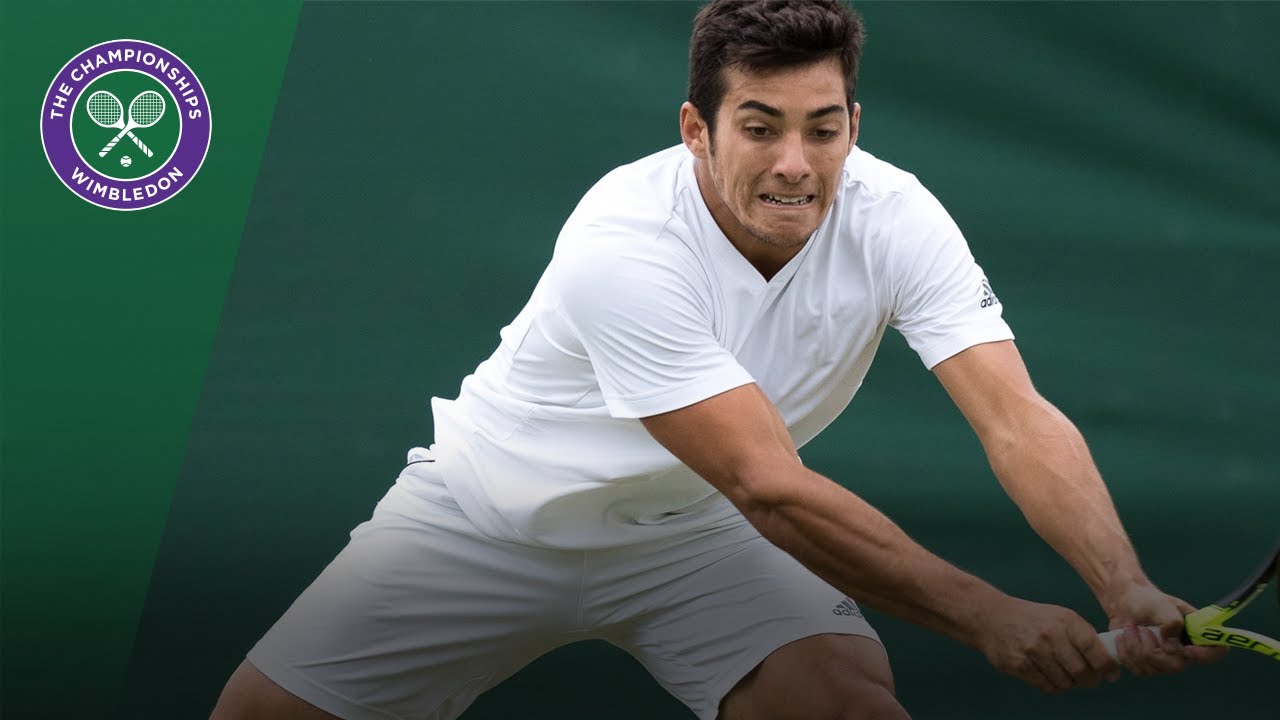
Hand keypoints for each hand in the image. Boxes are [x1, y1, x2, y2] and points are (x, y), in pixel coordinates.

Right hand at [976, 597, 1119, 692]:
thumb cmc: (1033, 619)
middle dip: (1089, 680)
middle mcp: (1051, 634)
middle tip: (1088, 679)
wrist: (992, 617)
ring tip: (1064, 673)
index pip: (1095, 650)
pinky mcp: (1020, 665)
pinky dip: (1054, 685)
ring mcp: (1034, 650)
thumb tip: (1112, 669)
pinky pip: (1047, 686)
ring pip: (1065, 682)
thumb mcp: (1061, 617)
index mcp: (1066, 621)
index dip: (1106, 666)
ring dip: (1069, 683)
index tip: (1110, 673)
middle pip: (1081, 671)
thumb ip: (1086, 639)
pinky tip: (1050, 675)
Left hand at [1102, 583, 1227, 673]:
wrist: (1125, 603)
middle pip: (1175, 666)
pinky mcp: (1148, 666)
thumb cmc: (1147, 600)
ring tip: (1130, 628)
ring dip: (1134, 646)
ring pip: (1153, 669)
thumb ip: (1171, 622)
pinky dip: (1126, 652)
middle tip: (1142, 629)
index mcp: (1196, 633)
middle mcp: (1184, 651)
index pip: (1217, 650)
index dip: (1206, 655)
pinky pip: (1138, 670)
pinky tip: (1123, 637)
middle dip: (1151, 649)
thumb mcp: (1161, 604)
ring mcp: (1166, 661)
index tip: (1186, 649)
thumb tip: (1170, 647)